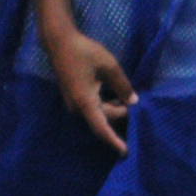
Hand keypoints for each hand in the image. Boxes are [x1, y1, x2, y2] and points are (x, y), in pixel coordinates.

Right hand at [46, 28, 136, 156]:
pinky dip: (105, 103)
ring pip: (98, 113)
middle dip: (120, 113)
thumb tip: (133, 102)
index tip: (125, 152)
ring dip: (113, 107)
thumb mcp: (109, 66)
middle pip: (104, 118)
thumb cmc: (85, 52)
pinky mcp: (73, 98)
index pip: (102, 128)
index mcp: (85, 102)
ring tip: (127, 97)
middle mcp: (77, 108)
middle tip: (135, 102)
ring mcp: (73, 104)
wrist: (60, 42)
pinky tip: (116, 94)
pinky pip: (92, 107)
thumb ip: (122, 85)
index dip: (114, 141)